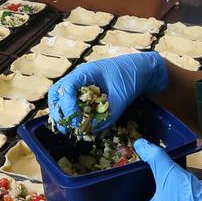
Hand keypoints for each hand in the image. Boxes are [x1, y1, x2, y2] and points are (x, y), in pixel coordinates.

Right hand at [47, 51, 167, 135]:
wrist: (143, 69)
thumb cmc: (132, 77)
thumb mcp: (121, 98)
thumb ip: (108, 115)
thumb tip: (92, 131)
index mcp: (86, 72)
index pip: (66, 88)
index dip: (67, 106)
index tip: (76, 121)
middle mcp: (80, 77)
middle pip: (58, 92)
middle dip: (58, 111)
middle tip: (65, 128)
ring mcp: (82, 83)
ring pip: (62, 96)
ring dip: (63, 113)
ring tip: (68, 129)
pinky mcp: (88, 90)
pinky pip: (73, 100)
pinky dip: (72, 112)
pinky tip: (78, 124)